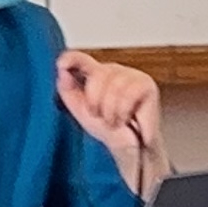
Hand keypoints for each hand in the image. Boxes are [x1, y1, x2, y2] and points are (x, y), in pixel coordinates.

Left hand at [55, 50, 163, 187]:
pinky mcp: (146, 84)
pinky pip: (128, 94)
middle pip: (97, 74)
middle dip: (95, 101)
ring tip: (114, 120)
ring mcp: (131, 75)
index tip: (61, 65)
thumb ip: (68, 91)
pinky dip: (123, 112)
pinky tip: (126, 118)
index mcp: (95, 74)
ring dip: (110, 112)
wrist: (131, 148)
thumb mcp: (81, 111)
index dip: (71, 58)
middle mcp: (113, 70)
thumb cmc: (110, 129)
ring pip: (113, 86)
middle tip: (99, 115)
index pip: (80, 59)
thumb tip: (62, 73)